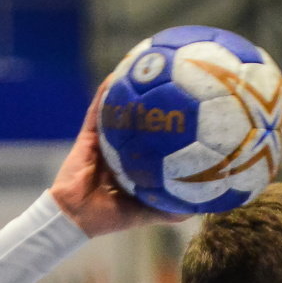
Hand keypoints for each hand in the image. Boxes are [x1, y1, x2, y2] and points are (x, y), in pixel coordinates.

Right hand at [50, 78, 184, 237]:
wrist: (77, 216)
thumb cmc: (110, 217)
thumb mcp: (148, 213)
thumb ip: (172, 209)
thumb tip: (204, 206)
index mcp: (137, 164)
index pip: (158, 142)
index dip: (173, 127)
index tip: (192, 109)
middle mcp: (123, 149)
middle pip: (142, 120)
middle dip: (155, 99)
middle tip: (174, 78)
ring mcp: (105, 140)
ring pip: (119, 109)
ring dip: (129, 88)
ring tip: (146, 65)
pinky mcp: (88, 135)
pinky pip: (97, 110)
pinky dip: (105, 92)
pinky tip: (117, 74)